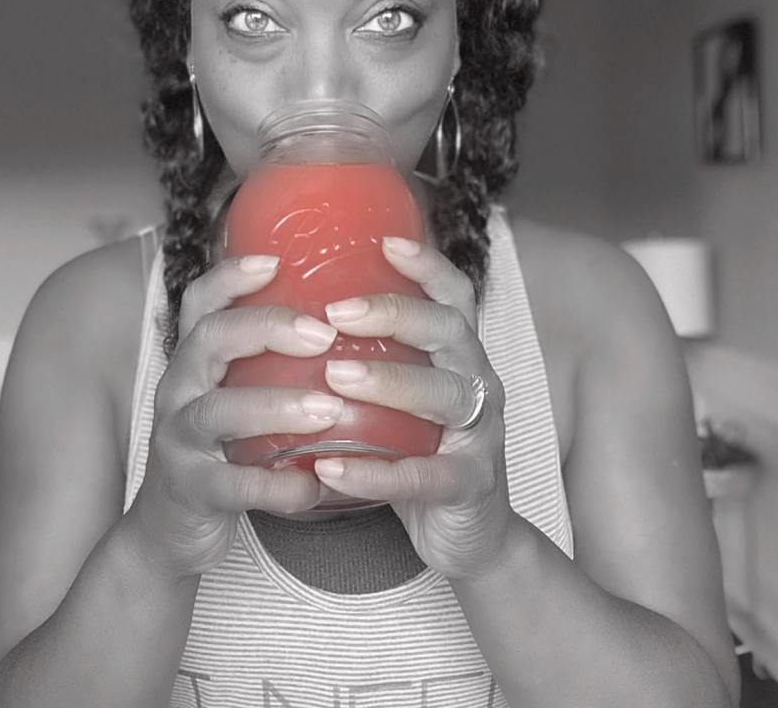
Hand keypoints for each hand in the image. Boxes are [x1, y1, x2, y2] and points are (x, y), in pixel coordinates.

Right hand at [125, 254, 340, 578]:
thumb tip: (353, 324)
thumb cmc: (225, 448)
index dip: (231, 276)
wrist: (172, 528)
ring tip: (329, 410)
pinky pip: (233, 486)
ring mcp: (179, 440)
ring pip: (218, 411)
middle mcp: (179, 389)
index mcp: (195, 359)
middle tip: (323, 335)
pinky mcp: (191, 490)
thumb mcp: (238, 395)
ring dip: (276, 406)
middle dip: (266, 328)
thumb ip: (274, 364)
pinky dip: (276, 486)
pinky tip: (314, 486)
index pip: (201, 302)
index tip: (275, 261)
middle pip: (209, 339)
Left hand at [315, 236, 512, 580]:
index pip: (455, 298)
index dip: (427, 266)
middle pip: (451, 332)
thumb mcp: (405, 400)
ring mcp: (480, 436)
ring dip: (389, 382)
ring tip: (334, 377)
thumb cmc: (421, 454)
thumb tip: (297, 318)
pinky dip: (376, 473)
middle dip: (396, 314)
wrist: (471, 536)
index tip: (384, 242)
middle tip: (335, 312)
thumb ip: (374, 361)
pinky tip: (330, 467)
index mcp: (462, 358)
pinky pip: (424, 476)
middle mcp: (479, 385)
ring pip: (446, 397)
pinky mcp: (468, 487)